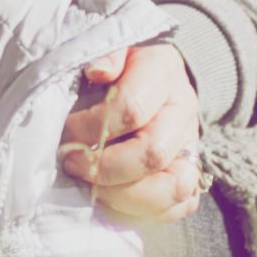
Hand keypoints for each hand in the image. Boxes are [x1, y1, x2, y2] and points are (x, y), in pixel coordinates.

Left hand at [59, 42, 206, 226]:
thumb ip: (105, 53)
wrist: (158, 73)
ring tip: (93, 191)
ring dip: (125, 196)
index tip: (65, 130)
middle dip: (104, 167)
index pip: (132, 108)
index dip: (92, 126)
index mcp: (162, 73)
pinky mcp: (190, 172)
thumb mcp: (113, 44)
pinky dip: (149, 212)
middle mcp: (182, 112)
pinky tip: (116, 202)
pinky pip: (182, 205)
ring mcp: (190, 146)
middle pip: (152, 153)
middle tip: (72, 164)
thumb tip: (97, 72)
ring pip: (174, 187)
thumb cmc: (123, 61)